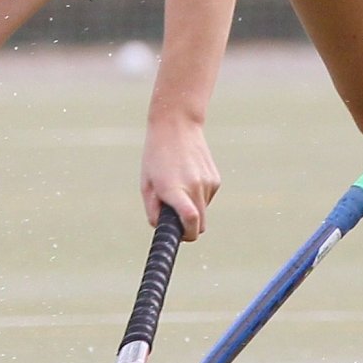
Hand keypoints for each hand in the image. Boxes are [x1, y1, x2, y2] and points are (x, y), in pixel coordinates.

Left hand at [139, 116, 221, 241]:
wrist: (177, 126)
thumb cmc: (156, 156)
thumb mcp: (146, 185)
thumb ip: (153, 211)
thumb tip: (162, 228)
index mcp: (174, 190)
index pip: (190, 221)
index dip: (186, 235)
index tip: (179, 236)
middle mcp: (195, 187)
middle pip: (200, 226)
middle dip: (189, 229)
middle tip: (175, 220)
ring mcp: (208, 183)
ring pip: (203, 212)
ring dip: (192, 208)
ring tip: (179, 187)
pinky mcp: (216, 179)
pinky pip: (207, 199)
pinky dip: (198, 197)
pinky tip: (189, 178)